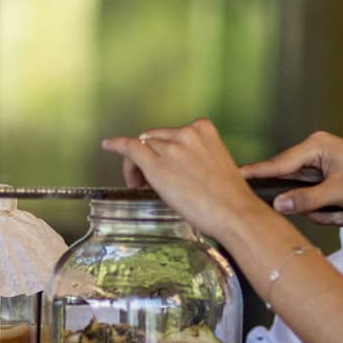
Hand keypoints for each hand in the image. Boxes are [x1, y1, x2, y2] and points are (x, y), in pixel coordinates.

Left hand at [102, 119, 265, 242]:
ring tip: (141, 185)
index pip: (172, 134)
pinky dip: (117, 145)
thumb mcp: (217, 164)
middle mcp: (186, 133)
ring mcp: (170, 148)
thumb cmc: (230, 197)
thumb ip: (197, 157)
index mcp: (204, 130)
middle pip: (155, 139)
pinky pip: (130, 148)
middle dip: (150, 156)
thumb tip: (179, 167)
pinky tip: (109, 146)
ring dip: (139, 163)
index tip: (163, 161)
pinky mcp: (156, 165)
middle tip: (149, 181)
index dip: (163, 149)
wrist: (234, 212)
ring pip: (143, 147)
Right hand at [242, 132, 342, 227]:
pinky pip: (320, 203)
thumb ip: (305, 201)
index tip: (231, 178)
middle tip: (335, 209)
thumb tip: (277, 205)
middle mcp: (316, 153)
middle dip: (314, 207)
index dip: (255, 174)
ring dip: (327, 213)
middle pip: (292, 187)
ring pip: (307, 200)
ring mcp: (323, 168)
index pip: (277, 164)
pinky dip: (335, 212)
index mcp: (315, 147)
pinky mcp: (331, 181)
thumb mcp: (339, 194)